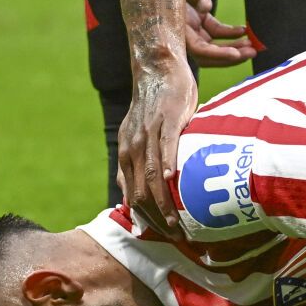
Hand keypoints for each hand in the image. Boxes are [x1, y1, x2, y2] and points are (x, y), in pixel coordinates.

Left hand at [116, 57, 195, 235]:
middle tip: (176, 237)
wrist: (157, 67)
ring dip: (164, 202)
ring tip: (179, 223)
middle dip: (157, 219)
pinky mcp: (169, 119)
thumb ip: (135, 163)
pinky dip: (169, 164)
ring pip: (153, 175)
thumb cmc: (153, 104)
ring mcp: (150, 133)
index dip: (146, 219)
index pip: (132, 195)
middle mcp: (134, 146)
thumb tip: (135, 194)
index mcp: (126, 153)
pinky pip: (168, 146)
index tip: (162, 236)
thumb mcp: (136, 134)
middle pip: (141, 192)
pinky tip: (174, 181)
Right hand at [182, 0, 253, 67]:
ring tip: (252, 46)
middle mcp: (182, 30)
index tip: (235, 54)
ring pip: (213, 45)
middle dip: (230, 56)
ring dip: (233, 47)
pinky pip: (215, 31)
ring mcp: (190, 26)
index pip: (197, 49)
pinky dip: (230, 33)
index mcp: (174, 25)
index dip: (216, 54)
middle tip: (252, 52)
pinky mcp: (198, 18)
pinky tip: (243, 30)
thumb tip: (206, 8)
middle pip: (207, 54)